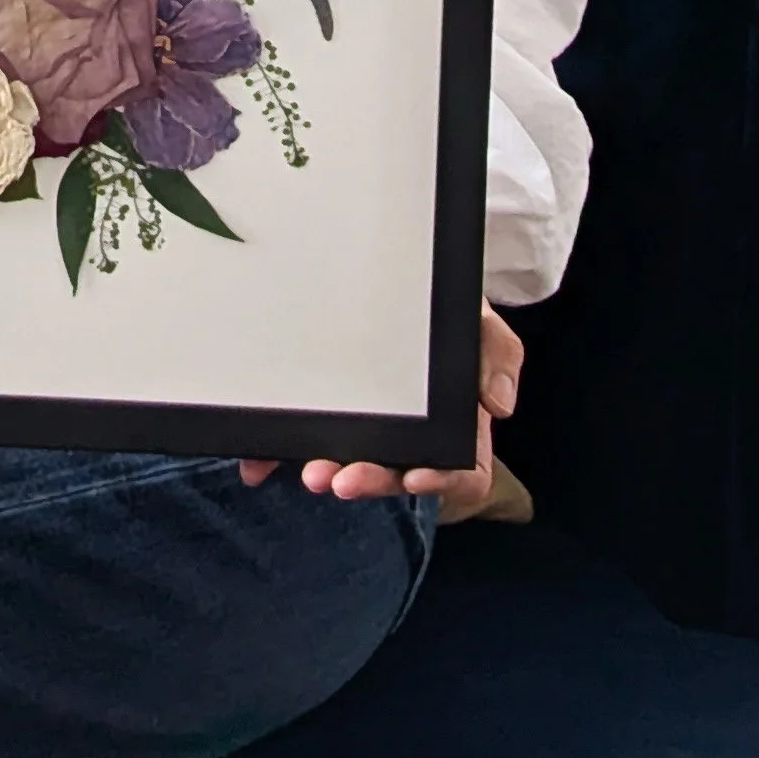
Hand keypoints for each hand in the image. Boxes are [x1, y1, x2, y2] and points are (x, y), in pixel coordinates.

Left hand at [236, 300, 521, 521]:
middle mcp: (412, 436)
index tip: (414, 477)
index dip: (440, 483)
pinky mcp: (328, 417)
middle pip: (397, 475)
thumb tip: (499, 405)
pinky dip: (279, 458)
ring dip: (327, 473)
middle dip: (369, 482)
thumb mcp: (480, 321)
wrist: (405, 274)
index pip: (460, 472)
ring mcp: (368, 430)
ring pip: (350, 466)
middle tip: (340, 479)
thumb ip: (498, 354)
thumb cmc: (446, 311)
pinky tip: (259, 464)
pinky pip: (305, 444)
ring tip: (308, 471)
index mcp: (457, 425)